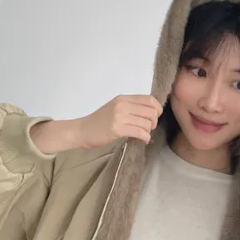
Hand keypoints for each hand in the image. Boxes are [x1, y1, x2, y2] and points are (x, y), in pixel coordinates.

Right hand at [30, 95, 162, 153]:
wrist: (82, 130)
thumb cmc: (100, 121)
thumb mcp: (115, 108)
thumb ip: (130, 107)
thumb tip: (151, 112)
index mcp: (123, 98)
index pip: (149, 99)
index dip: (157, 109)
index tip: (155, 117)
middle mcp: (122, 105)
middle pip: (150, 111)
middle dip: (154, 122)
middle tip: (149, 128)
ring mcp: (119, 116)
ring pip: (146, 123)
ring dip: (149, 131)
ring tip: (144, 134)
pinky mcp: (117, 129)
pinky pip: (140, 132)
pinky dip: (145, 138)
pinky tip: (143, 140)